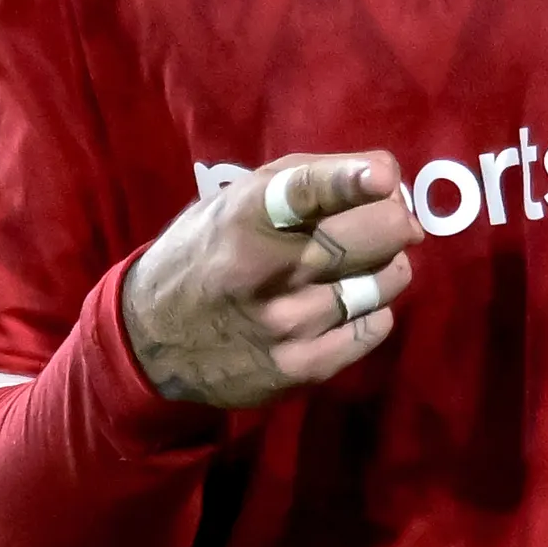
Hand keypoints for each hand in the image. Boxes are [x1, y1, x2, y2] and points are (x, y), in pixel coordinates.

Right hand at [123, 152, 418, 407]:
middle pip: (373, 238)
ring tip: (361, 265)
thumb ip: (312, 177)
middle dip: (394, 220)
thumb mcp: (241, 197)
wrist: (153, 338)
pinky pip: (374, 328)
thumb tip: (389, 179)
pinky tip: (345, 305)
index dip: (347, 181)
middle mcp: (266, 271)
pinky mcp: (298, 369)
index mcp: (247, 217)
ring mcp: (285, 324)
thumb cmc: (210, 250)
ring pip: (383, 284)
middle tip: (390, 219)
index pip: (304, 193)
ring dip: (386, 267)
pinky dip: (373, 311)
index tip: (381, 177)